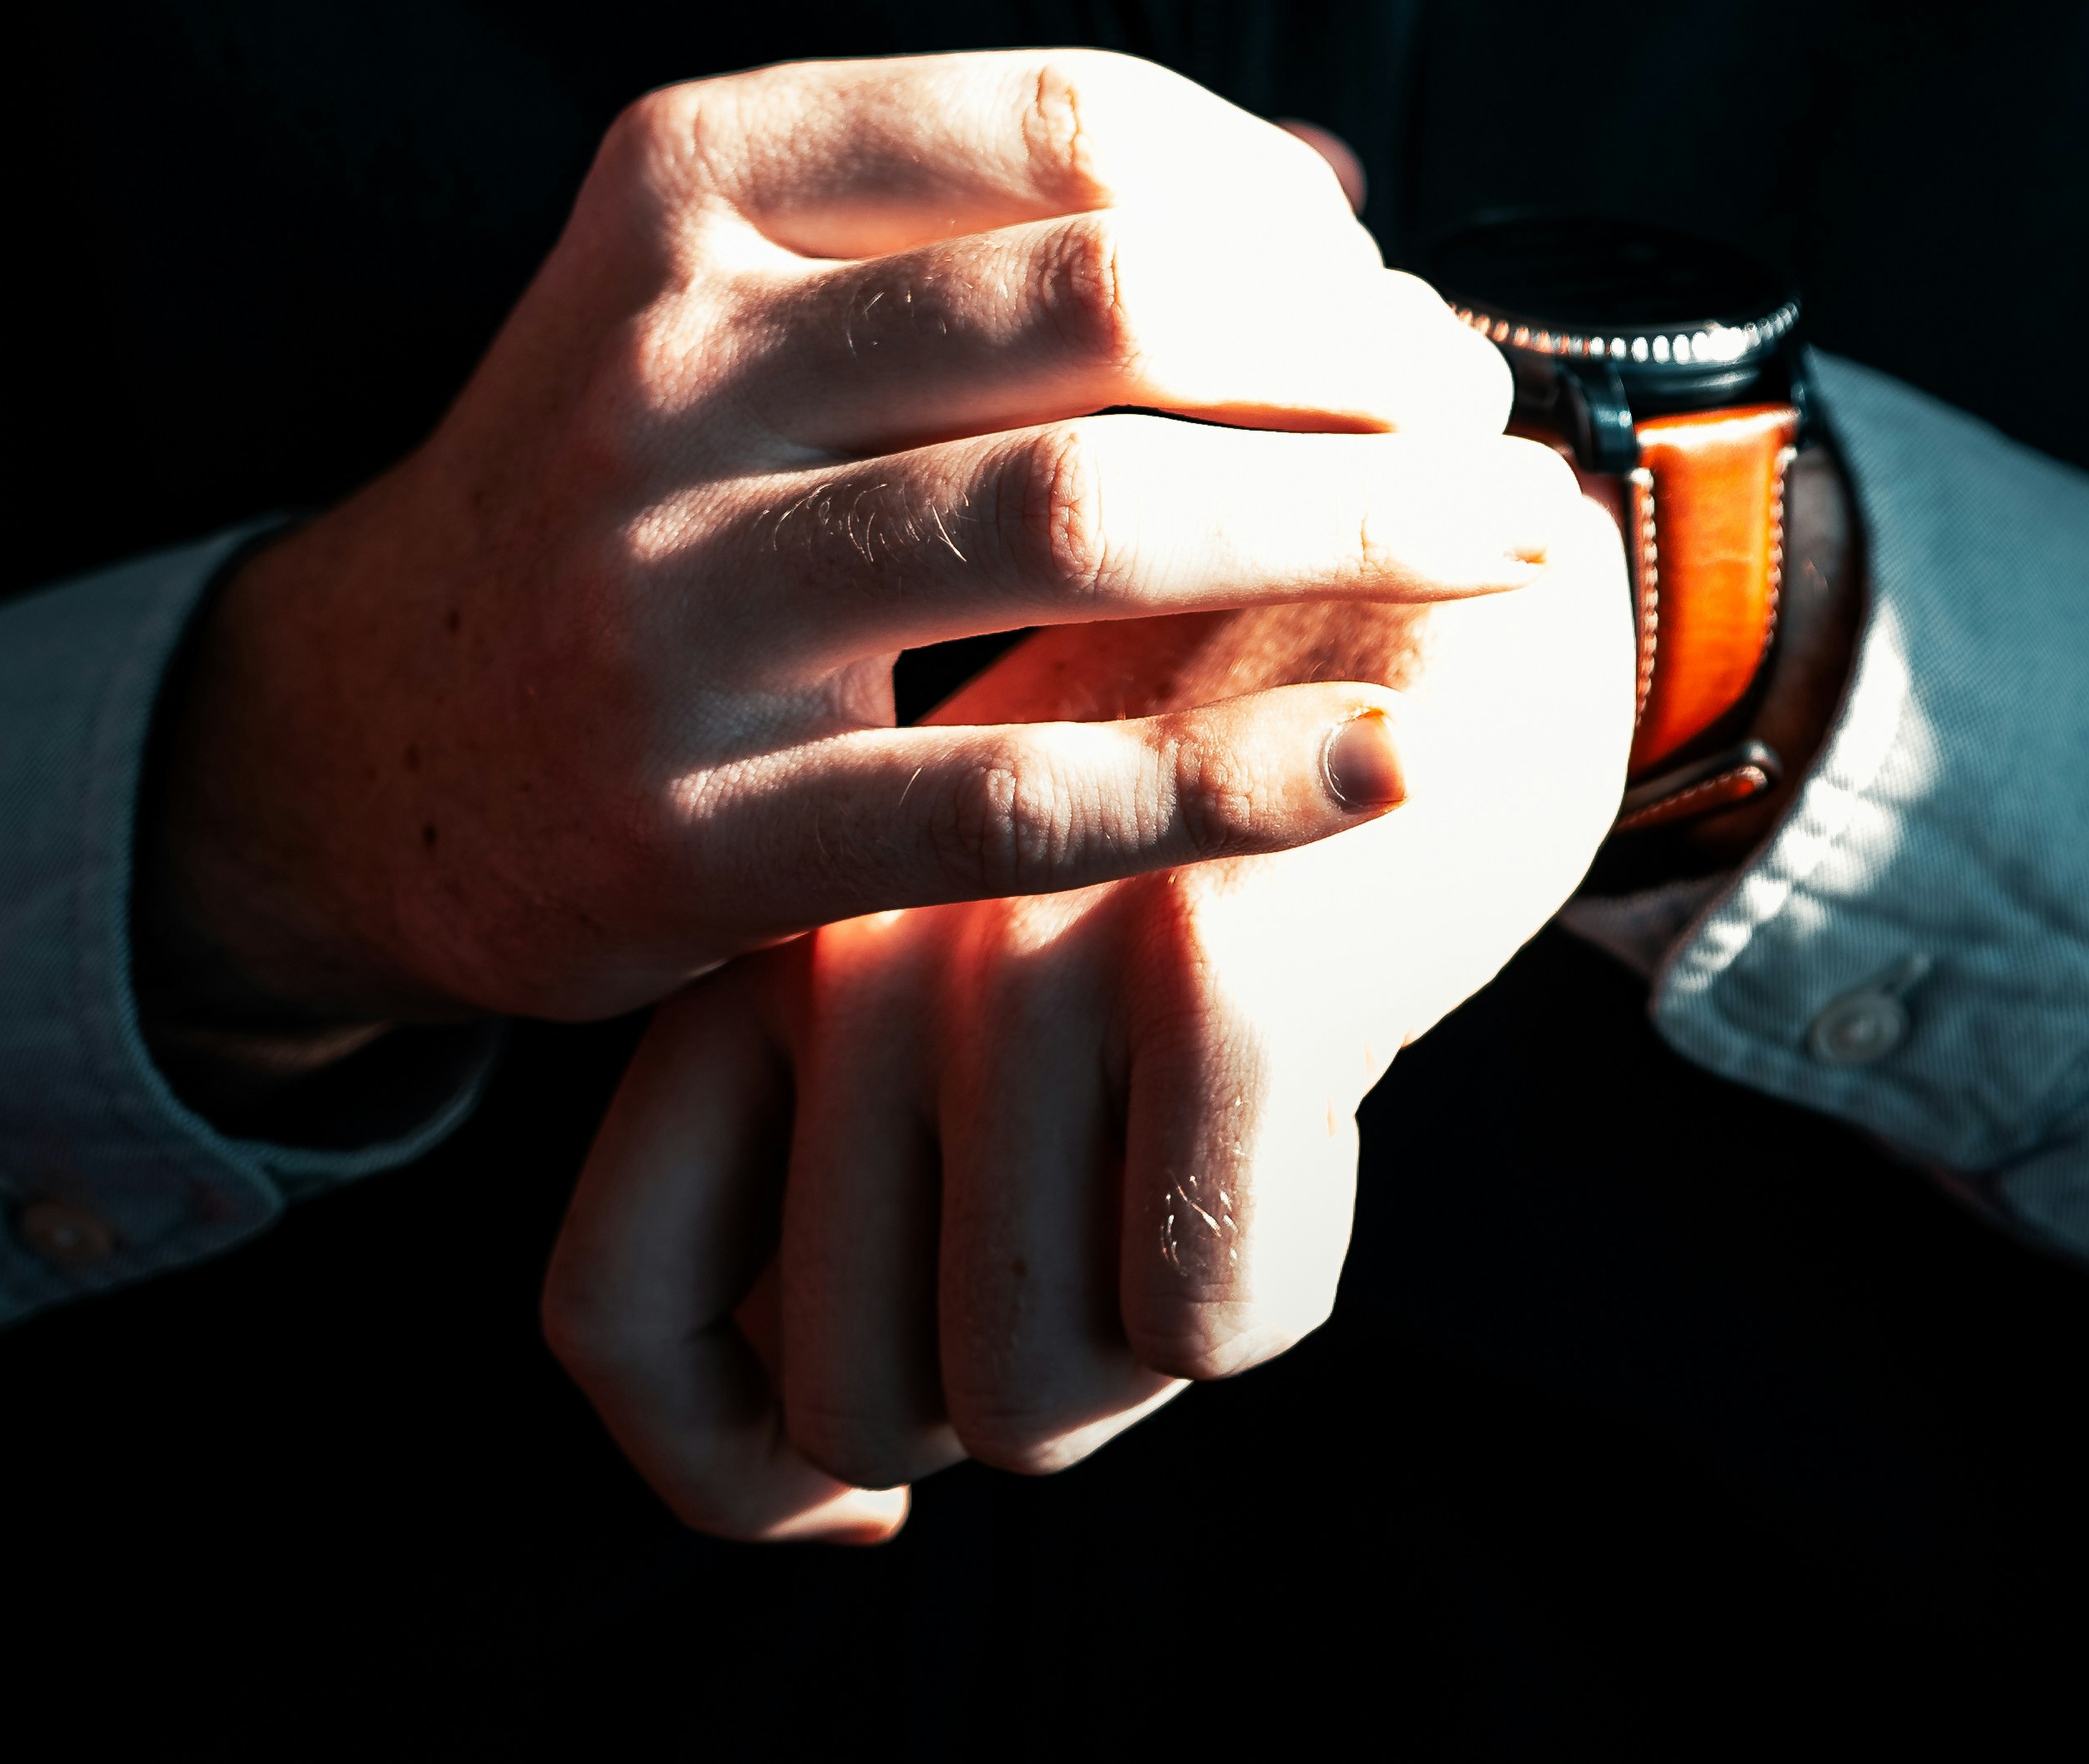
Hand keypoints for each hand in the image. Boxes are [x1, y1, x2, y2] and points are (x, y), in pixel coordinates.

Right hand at [136, 51, 1572, 1071]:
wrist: (363, 740)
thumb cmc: (651, 480)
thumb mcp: (757, 280)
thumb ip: (1016, 213)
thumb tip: (1322, 175)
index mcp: (698, 180)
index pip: (1071, 124)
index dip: (1281, 200)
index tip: (1393, 283)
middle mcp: (669, 360)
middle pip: (1108, 304)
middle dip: (1350, 355)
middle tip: (1482, 412)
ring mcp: (669, 596)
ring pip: (1086, 517)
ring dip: (1349, 528)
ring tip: (1504, 548)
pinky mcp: (693, 830)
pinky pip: (1018, 797)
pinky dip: (1236, 775)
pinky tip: (1390, 760)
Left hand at [542, 504, 1639, 1538]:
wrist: (1470, 580)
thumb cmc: (1234, 792)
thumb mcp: (994, 931)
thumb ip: (854, 1135)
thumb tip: (794, 1434)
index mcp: (777, 925)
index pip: (619, 1300)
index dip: (722, 1468)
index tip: (860, 1508)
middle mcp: (862, 937)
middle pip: (852, 1394)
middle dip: (1017, 1385)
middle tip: (1142, 1230)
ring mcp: (1027, 948)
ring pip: (1027, 1389)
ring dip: (1156, 1339)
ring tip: (1235, 1142)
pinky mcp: (1210, 975)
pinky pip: (1207, 1324)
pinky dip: (1292, 1264)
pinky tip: (1333, 1091)